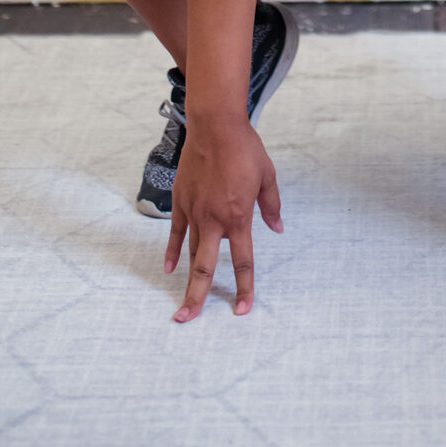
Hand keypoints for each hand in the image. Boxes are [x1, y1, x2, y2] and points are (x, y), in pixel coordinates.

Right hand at [165, 119, 282, 321]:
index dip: (244, 287)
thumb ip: (271, 206)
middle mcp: (214, 220)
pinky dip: (172, 251)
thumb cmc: (245, 149)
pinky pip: (176, 233)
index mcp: (238, 217)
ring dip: (186, 280)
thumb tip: (277, 229)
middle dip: (197, 297)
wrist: (216, 126)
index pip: (243, 261)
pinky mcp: (181, 201)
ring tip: (181, 305)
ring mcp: (195, 212)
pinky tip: (168, 268)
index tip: (243, 309)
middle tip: (188, 320)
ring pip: (191, 253)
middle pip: (205, 268)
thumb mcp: (267, 176)